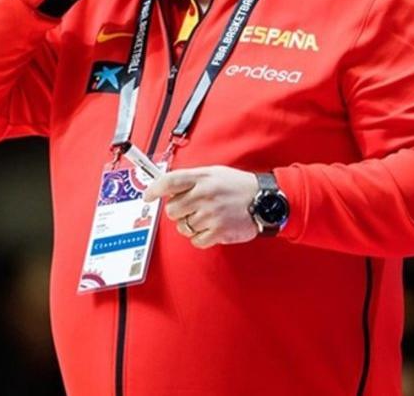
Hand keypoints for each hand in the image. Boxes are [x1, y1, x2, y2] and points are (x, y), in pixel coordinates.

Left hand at [143, 166, 260, 248]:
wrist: (265, 201)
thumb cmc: (239, 186)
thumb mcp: (214, 173)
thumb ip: (191, 179)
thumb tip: (167, 186)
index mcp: (202, 178)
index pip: (170, 182)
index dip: (154, 189)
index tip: (147, 196)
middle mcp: (205, 195)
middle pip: (172, 210)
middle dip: (179, 211)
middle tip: (193, 208)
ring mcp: (211, 214)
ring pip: (183, 227)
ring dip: (191, 225)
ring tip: (207, 217)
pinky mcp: (219, 231)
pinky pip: (196, 241)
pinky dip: (201, 238)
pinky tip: (212, 228)